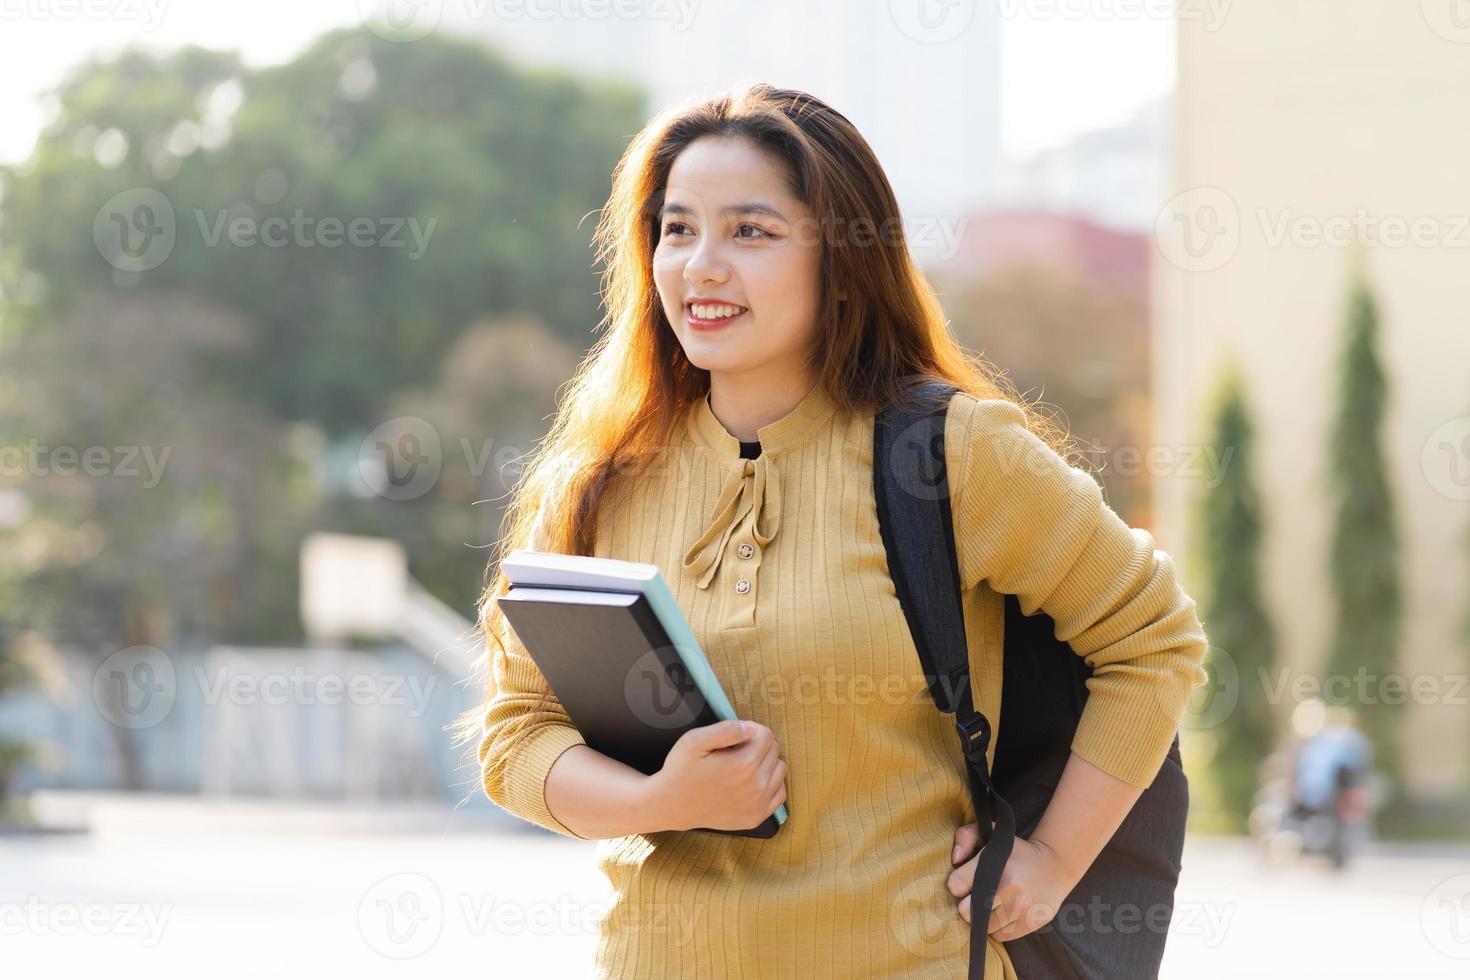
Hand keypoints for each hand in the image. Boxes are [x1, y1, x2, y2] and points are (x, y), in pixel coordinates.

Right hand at [649, 719, 786, 831]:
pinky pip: (779, 794)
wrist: (671, 805)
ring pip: (780, 771)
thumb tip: (751, 727)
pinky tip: (752, 782)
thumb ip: (725, 729)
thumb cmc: (681, 770)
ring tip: (744, 765)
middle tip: (736, 751)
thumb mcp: (694, 741)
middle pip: (775, 751)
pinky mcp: (756, 817)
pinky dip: (770, 784)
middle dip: (759, 745)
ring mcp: (757, 805)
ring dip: (767, 764)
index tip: (736, 737)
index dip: (752, 730)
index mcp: (743, 765)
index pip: (767, 735)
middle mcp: (755, 787)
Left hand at [947, 821, 1080, 941]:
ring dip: (984, 919)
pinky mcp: (1031, 922)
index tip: (965, 882)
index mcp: (996, 863)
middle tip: (977, 897)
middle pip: (967, 912)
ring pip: (984, 927)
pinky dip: (999, 928)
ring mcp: (1022, 908)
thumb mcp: (990, 834)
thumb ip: (965, 837)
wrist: (1055, 865)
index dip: (957, 885)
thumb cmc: (1016, 851)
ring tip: (993, 905)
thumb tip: (955, 859)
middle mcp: (1011, 887)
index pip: (956, 884)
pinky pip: (1001, 935)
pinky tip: (1005, 913)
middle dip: (967, 905)